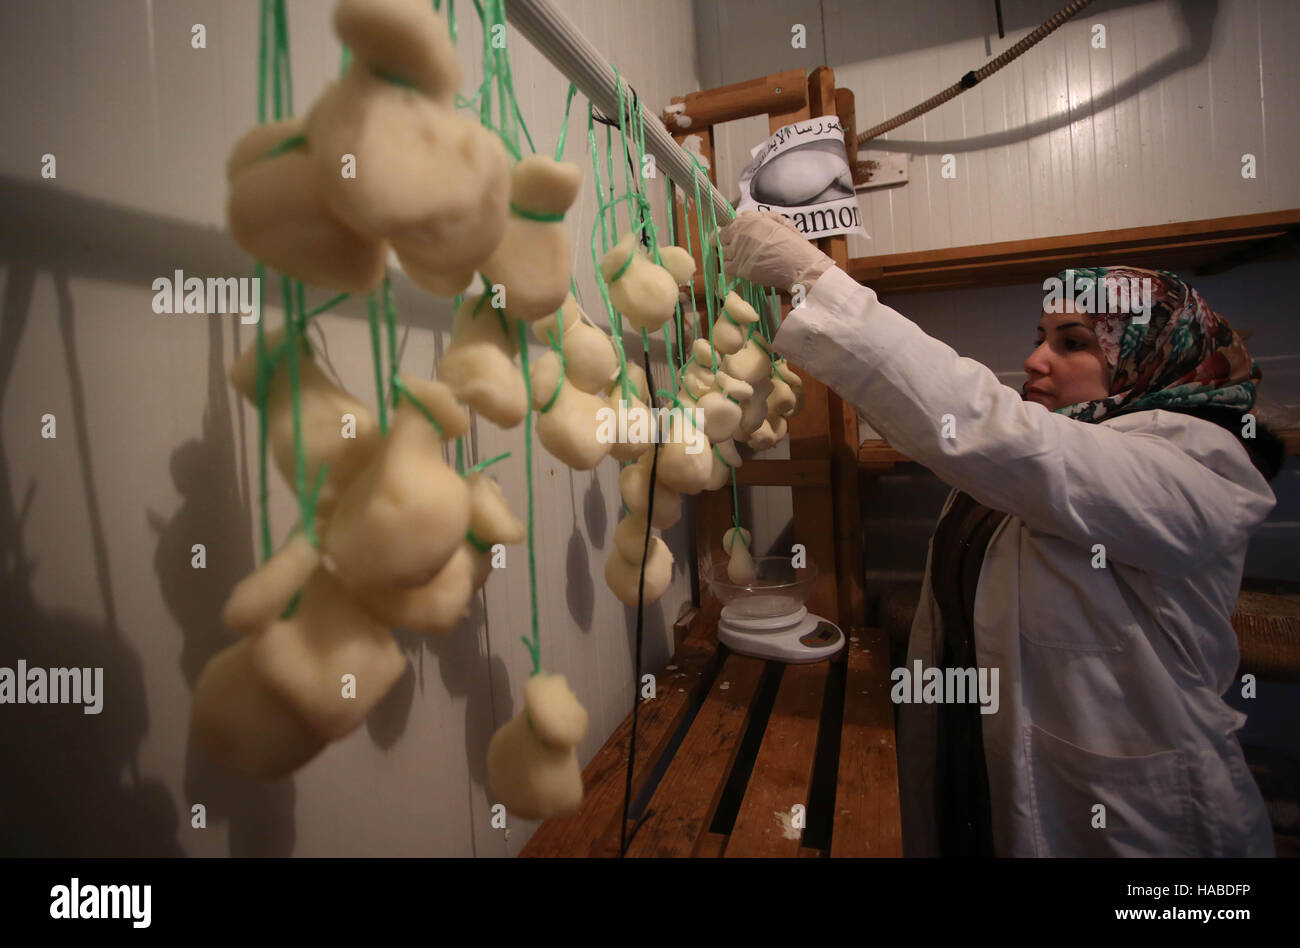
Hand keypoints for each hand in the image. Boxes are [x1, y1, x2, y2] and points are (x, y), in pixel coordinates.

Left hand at [718, 210, 833, 293]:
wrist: (799, 266)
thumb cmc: (794, 245)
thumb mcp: (781, 223)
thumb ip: (761, 217)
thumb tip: (744, 215)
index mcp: (752, 220)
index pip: (732, 223)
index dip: (732, 230)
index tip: (735, 236)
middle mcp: (742, 233)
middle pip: (723, 236)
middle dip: (728, 242)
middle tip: (738, 249)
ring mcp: (739, 250)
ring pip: (724, 251)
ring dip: (732, 255)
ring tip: (745, 259)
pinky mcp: (739, 267)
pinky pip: (726, 266)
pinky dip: (731, 268)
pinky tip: (742, 268)